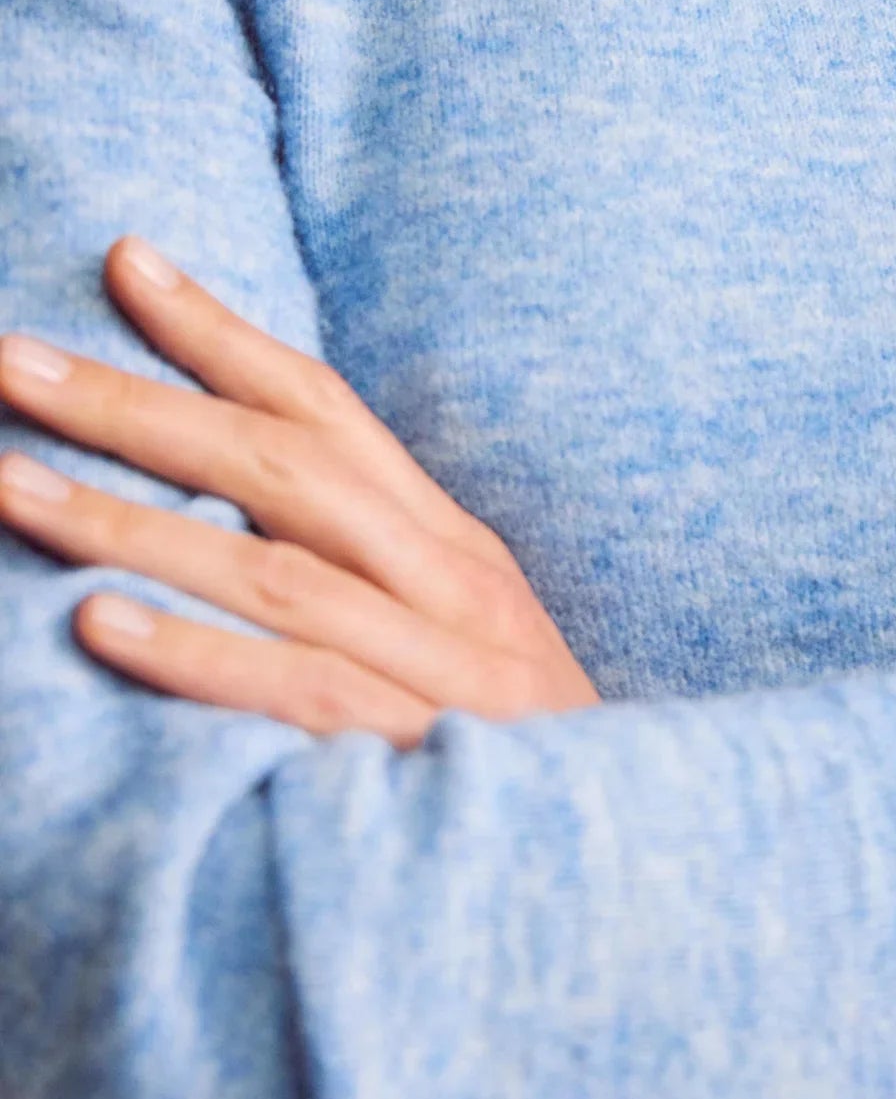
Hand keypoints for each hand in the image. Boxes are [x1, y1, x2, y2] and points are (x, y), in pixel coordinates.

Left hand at [0, 235, 599, 745]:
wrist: (630, 838)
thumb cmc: (511, 732)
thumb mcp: (458, 621)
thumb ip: (368, 560)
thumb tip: (234, 500)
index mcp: (449, 537)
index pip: (324, 407)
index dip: (223, 332)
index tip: (128, 260)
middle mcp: (449, 578)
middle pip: (279, 468)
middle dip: (138, 409)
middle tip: (14, 362)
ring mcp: (444, 663)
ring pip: (271, 572)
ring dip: (128, 524)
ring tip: (12, 484)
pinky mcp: (425, 751)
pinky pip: (297, 692)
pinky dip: (195, 656)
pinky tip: (97, 624)